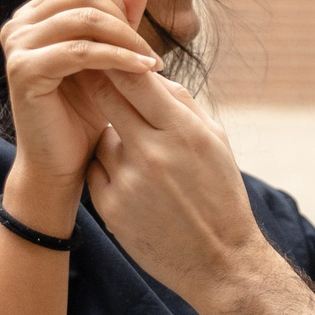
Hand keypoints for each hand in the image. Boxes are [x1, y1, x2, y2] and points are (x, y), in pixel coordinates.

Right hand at [0, 0, 160, 231]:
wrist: (63, 162)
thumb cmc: (88, 110)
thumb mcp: (109, 55)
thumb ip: (121, 16)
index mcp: (35, 14)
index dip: (118, 1)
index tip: (140, 36)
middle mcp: (19, 23)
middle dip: (125, 20)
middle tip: (149, 54)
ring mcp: (17, 45)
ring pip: (84, 19)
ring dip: (126, 39)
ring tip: (151, 63)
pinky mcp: (24, 70)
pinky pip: (80, 51)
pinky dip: (117, 58)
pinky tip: (144, 70)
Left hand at [87, 72, 314, 314]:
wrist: (220, 262)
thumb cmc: (221, 195)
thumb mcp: (216, 142)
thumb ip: (183, 105)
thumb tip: (150, 74)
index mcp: (184, 132)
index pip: (135, 78)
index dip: (116, 60)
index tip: (109, 53)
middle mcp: (153, 153)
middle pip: (105, 97)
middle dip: (98, 84)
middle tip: (93, 77)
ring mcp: (128, 182)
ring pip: (102, 137)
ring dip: (112, 136)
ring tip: (141, 156)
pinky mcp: (110, 208)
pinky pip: (96, 171)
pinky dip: (108, 169)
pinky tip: (134, 184)